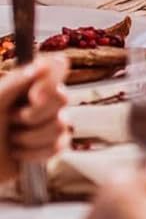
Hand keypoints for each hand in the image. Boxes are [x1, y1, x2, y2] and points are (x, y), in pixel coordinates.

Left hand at [0, 55, 68, 183]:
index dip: (51, 81)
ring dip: (30, 137)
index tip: (34, 97)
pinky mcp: (50, 146)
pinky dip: (36, 153)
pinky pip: (59, 146)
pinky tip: (18, 153)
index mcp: (24, 84)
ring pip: (61, 125)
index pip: (56, 67)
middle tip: (11, 121)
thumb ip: (15, 82)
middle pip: (63, 98)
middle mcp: (38, 100)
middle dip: (35, 115)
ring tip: (10, 140)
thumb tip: (42, 65)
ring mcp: (46, 123)